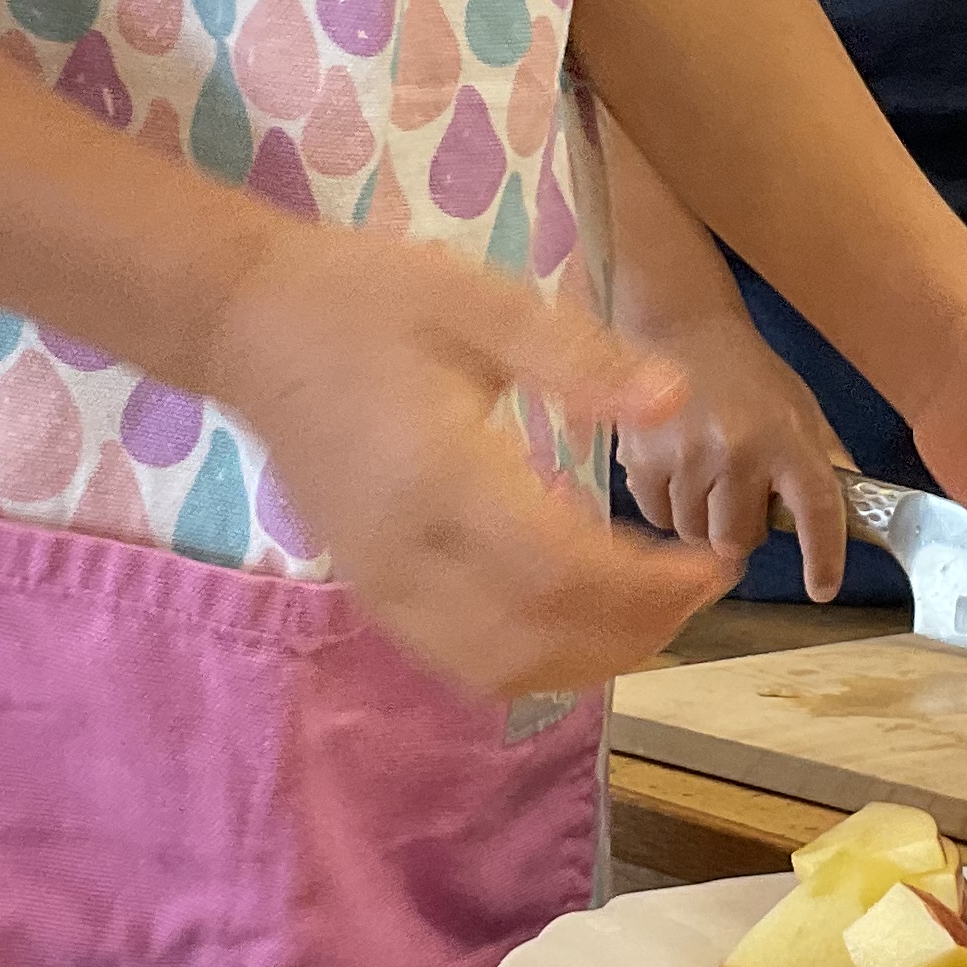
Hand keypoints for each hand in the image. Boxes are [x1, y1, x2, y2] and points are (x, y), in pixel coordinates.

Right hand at [207, 233, 727, 698]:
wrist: (251, 325)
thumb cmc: (367, 298)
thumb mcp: (479, 300)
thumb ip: (579, 357)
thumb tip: (676, 400)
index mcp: (441, 477)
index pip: (562, 572)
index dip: (650, 587)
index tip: (714, 563)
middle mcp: (407, 553)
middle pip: (539, 640)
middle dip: (638, 629)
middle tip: (700, 584)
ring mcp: (381, 584)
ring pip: (501, 668)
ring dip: (590, 656)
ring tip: (653, 608)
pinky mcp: (371, 590)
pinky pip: (460, 659)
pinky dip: (533, 657)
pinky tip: (576, 612)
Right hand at [616, 292, 852, 599]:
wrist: (684, 327)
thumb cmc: (749, 374)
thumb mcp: (801, 410)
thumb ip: (824, 463)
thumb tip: (862, 510)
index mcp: (789, 439)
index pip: (817, 511)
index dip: (823, 557)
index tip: (822, 588)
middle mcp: (740, 450)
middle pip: (736, 541)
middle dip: (740, 533)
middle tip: (741, 502)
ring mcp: (688, 455)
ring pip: (693, 535)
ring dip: (702, 520)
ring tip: (708, 478)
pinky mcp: (645, 457)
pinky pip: (658, 517)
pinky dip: (668, 507)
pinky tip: (678, 470)